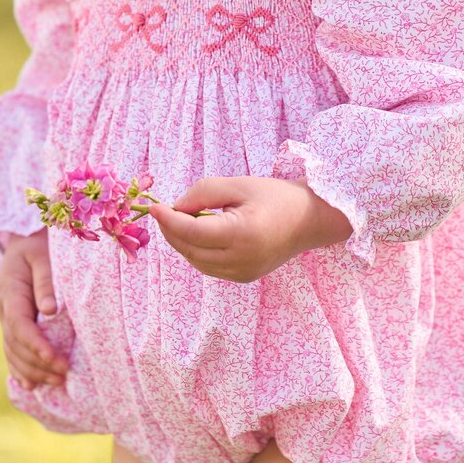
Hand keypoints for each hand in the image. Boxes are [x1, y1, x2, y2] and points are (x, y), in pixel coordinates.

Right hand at [0, 228, 69, 390]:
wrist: (23, 241)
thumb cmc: (38, 246)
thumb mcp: (42, 256)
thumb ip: (45, 282)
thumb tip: (50, 311)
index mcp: (10, 292)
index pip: (19, 324)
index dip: (35, 344)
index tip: (53, 357)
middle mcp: (4, 309)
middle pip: (15, 344)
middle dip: (38, 362)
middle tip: (64, 372)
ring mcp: (5, 318)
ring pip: (12, 352)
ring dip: (32, 370)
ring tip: (57, 381)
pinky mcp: (11, 324)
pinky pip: (11, 351)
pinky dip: (19, 370)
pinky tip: (31, 385)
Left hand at [148, 176, 352, 282]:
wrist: (309, 219)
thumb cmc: (274, 196)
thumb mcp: (238, 185)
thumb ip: (203, 193)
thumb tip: (175, 208)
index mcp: (241, 235)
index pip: (192, 232)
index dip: (168, 220)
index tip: (154, 207)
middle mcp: (241, 260)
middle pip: (190, 249)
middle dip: (171, 230)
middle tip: (164, 210)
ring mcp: (242, 273)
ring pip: (196, 261)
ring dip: (182, 242)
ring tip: (181, 219)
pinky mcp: (243, 278)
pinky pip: (208, 266)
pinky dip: (196, 251)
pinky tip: (198, 233)